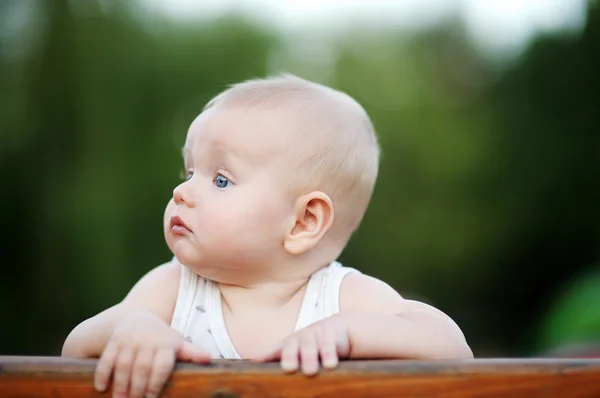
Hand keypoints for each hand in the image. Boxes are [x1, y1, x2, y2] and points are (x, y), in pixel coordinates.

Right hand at [94, 311, 209, 397]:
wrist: (136, 318)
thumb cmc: (161, 338)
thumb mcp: (177, 343)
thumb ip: (190, 352)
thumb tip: (208, 358)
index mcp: (166, 343)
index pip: (161, 365)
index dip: (156, 383)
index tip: (151, 397)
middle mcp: (147, 340)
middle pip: (142, 368)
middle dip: (137, 388)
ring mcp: (130, 340)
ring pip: (123, 365)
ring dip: (121, 385)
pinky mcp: (114, 341)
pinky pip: (107, 359)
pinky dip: (103, 374)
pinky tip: (101, 388)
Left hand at [252, 314, 350, 375]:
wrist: (338, 327)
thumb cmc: (314, 347)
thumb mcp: (300, 353)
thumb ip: (287, 363)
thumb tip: (265, 376)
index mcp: (289, 345)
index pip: (275, 350)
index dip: (266, 354)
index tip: (256, 360)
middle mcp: (300, 338)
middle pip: (291, 346)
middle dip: (289, 356)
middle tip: (289, 367)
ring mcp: (315, 334)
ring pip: (309, 345)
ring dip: (309, 356)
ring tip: (310, 371)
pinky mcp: (331, 332)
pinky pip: (328, 344)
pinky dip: (328, 354)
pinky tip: (330, 365)